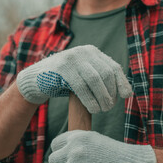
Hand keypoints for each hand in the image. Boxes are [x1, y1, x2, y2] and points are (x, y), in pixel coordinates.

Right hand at [16, 45, 131, 112]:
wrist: (36, 80)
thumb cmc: (64, 82)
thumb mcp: (84, 76)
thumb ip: (101, 79)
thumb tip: (127, 92)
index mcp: (92, 52)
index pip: (113, 67)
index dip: (121, 82)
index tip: (126, 96)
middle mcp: (84, 52)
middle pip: (106, 73)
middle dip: (111, 93)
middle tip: (109, 107)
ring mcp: (72, 58)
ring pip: (95, 79)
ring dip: (102, 97)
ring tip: (102, 110)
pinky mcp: (61, 68)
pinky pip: (81, 86)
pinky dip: (90, 99)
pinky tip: (93, 109)